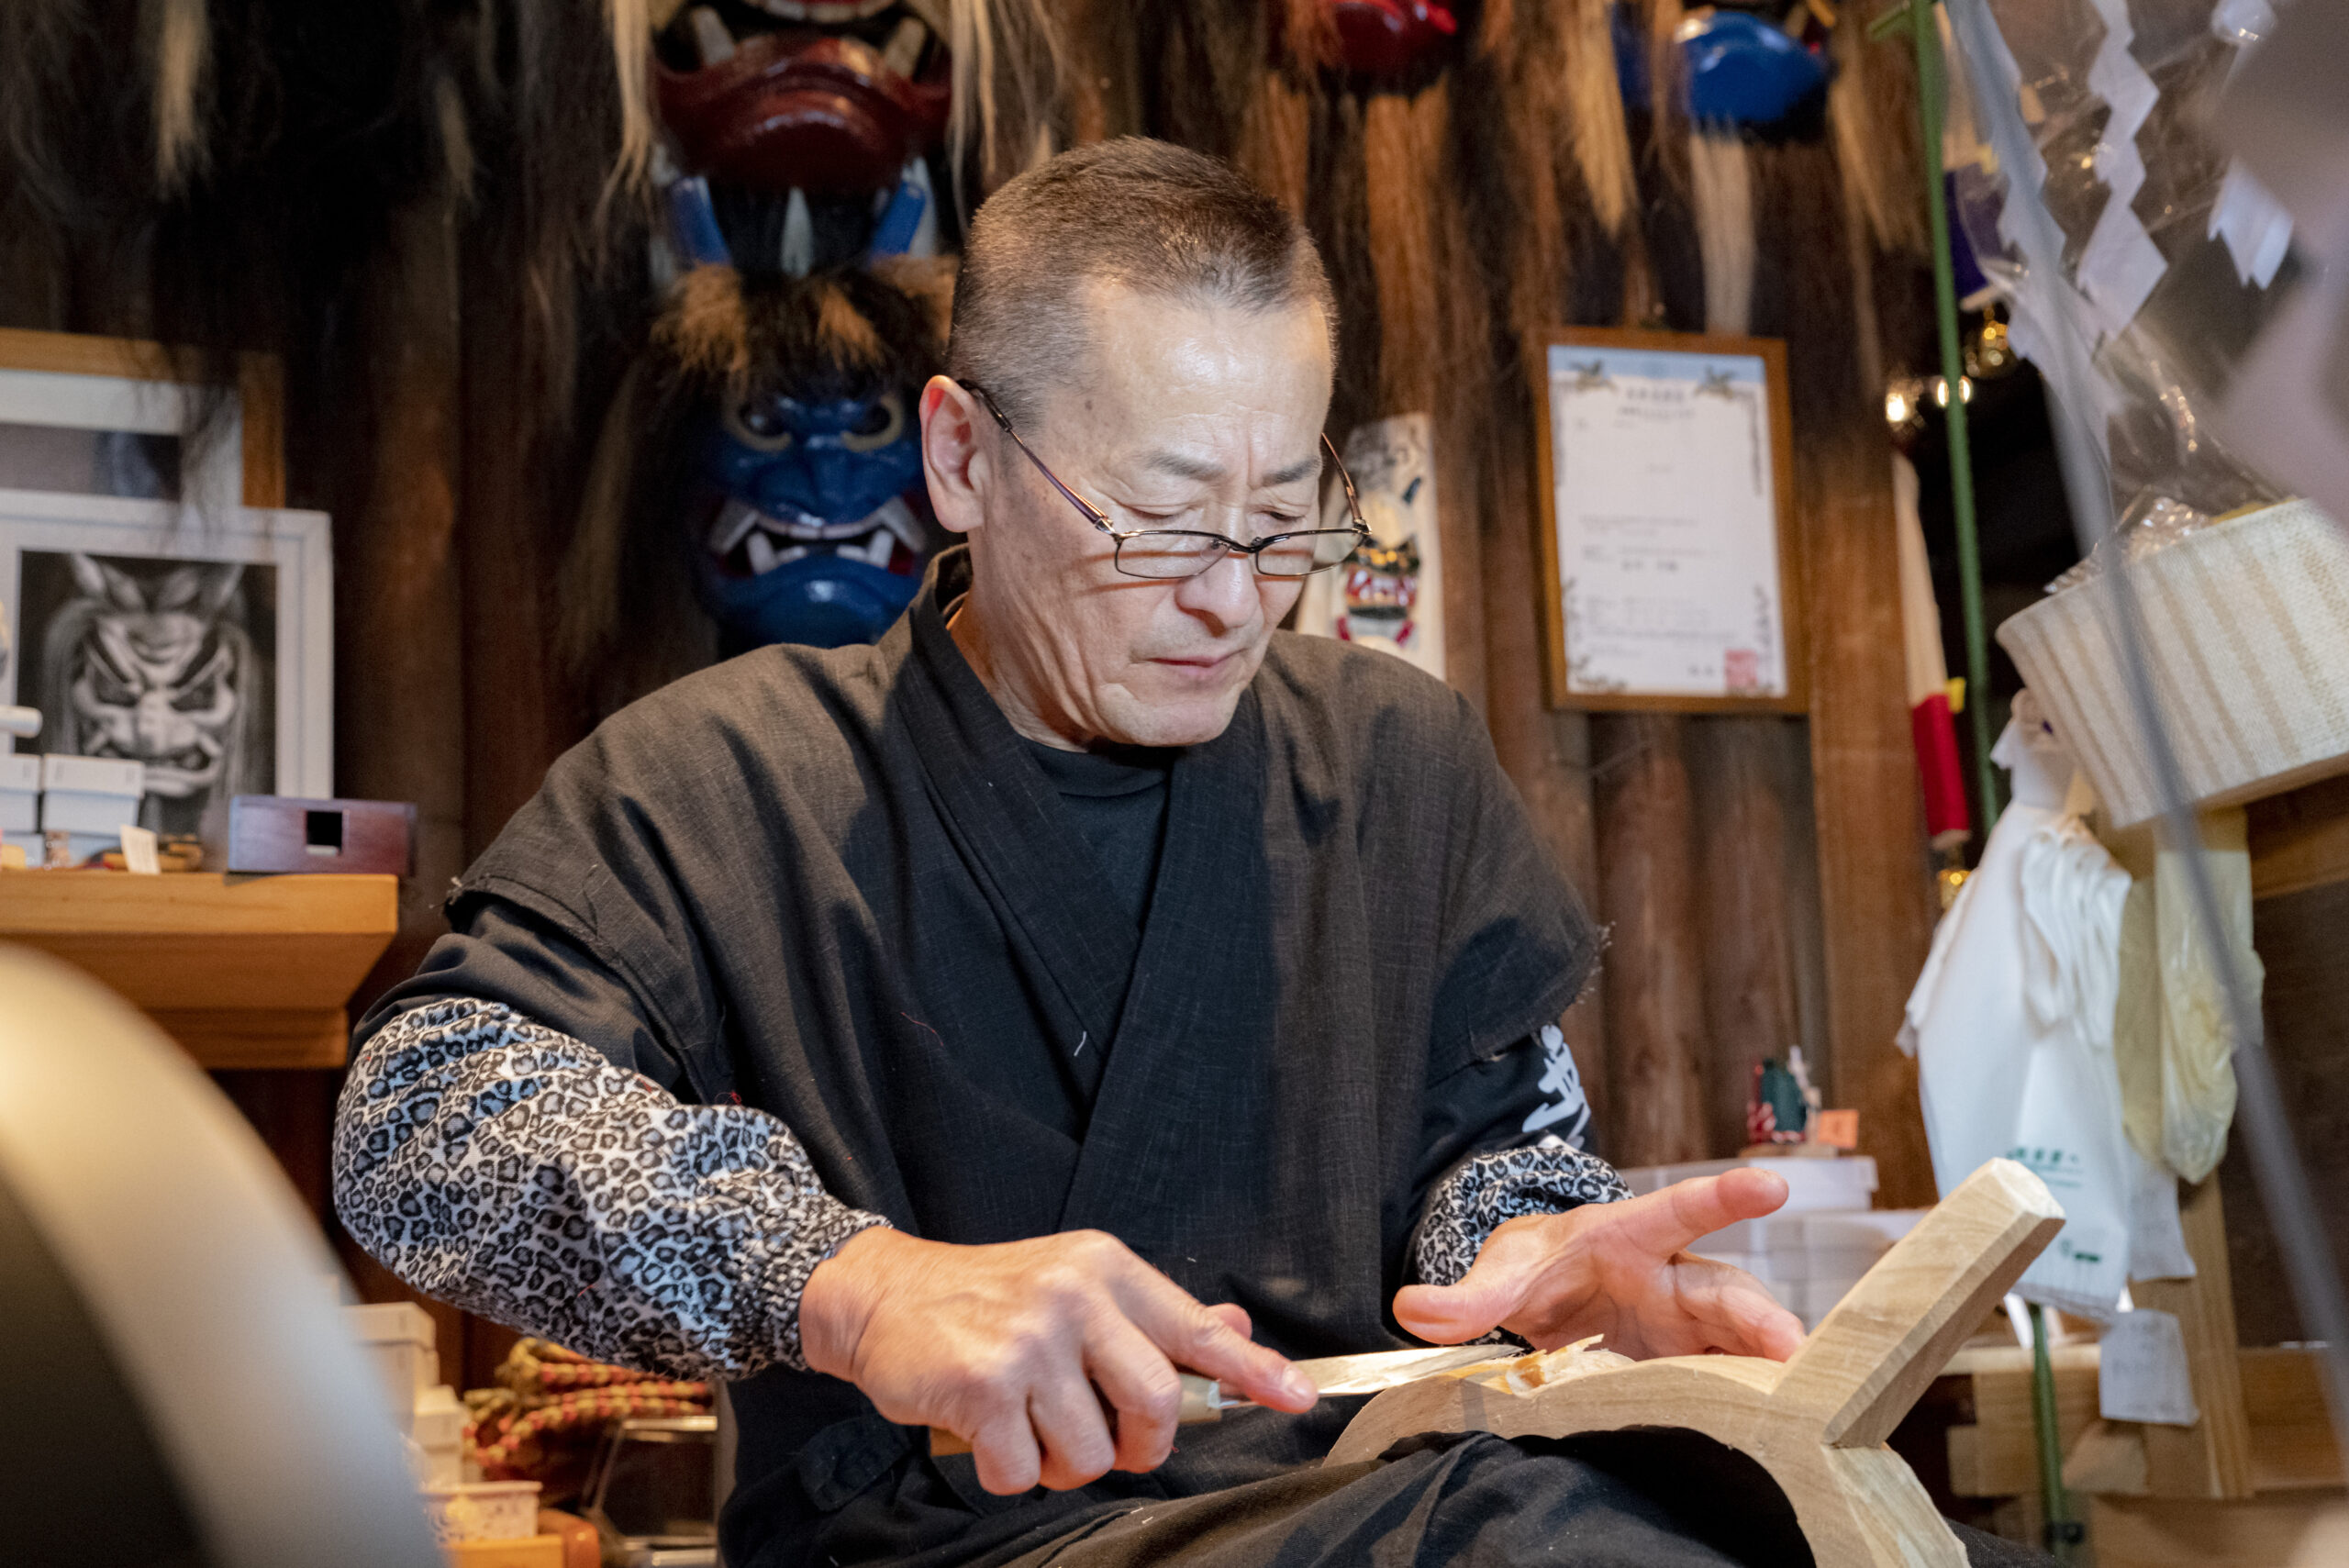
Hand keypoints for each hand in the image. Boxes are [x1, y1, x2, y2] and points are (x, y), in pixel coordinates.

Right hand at [800, 1227, 1316, 1495]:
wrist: (884, 1294)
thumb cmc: (987, 1300)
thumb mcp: (1074, 1285)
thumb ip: (1151, 1317)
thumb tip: (1232, 1327)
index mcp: (1106, 1270)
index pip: (1195, 1327)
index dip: (1253, 1369)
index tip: (1297, 1397)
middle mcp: (1074, 1295)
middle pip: (1155, 1402)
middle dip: (1138, 1444)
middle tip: (1106, 1442)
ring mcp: (1029, 1339)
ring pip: (1088, 1450)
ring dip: (1059, 1463)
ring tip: (1027, 1426)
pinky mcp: (983, 1384)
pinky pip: (1022, 1471)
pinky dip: (1006, 1472)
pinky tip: (985, 1433)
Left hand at [1391, 1168, 1805, 1360]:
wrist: (1545, 1297)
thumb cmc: (1537, 1266)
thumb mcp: (1501, 1271)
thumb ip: (1464, 1295)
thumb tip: (1413, 1308)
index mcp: (1628, 1237)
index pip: (1677, 1210)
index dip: (1722, 1197)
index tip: (1770, 1185)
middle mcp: (1671, 1278)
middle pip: (1725, 1292)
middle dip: (1760, 1317)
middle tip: (1791, 1346)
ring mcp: (1687, 1327)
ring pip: (1739, 1341)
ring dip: (1766, 1367)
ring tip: (1796, 1399)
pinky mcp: (1689, 1366)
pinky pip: (1726, 1381)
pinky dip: (1748, 1401)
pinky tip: (1772, 1428)